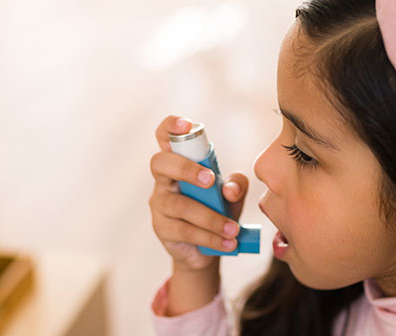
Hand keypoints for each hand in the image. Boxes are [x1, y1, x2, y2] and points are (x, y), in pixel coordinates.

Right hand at [148, 115, 249, 271]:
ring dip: (211, 218)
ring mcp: (159, 204)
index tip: (187, 125)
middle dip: (186, 169)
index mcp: (179, 163)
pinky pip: (184, 231)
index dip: (171, 126)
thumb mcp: (232, 196)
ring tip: (234, 230)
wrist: (207, 249)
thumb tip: (229, 189)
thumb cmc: (217, 211)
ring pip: (179, 205)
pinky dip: (211, 238)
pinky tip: (228, 243)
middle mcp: (164, 180)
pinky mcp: (162, 228)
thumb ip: (236, 185)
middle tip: (210, 181)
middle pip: (160, 164)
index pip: (165, 137)